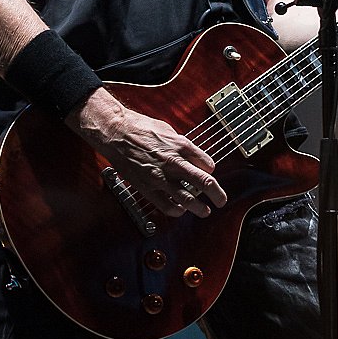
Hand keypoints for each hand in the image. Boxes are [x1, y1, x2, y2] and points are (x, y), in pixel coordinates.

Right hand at [67, 94, 226, 218]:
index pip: (208, 164)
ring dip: (199, 207)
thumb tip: (193, 155)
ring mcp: (160, 176)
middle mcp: (174, 162)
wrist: (116, 132)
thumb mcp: (168, 129)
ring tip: (204, 211)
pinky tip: (180, 210)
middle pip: (204, 182)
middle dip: (216, 194)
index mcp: (181, 145)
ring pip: (187, 198)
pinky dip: (176, 210)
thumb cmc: (140, 127)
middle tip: (221, 200)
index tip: (211, 173)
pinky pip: (166, 205)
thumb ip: (181, 144)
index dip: (211, 171)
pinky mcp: (147, 187)